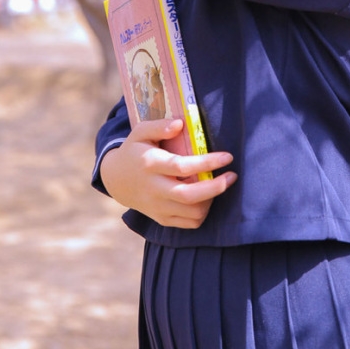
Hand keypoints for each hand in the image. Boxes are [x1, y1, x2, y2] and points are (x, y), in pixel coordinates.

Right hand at [99, 118, 237, 229]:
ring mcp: (157, 207)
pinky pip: (189, 223)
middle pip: (189, 196)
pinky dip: (203, 212)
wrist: (117, 180)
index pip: (182, 166)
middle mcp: (153, 189)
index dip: (208, 163)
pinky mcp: (161, 219)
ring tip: (218, 184)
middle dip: (216, 187)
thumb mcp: (140, 132)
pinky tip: (207, 197)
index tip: (228, 157)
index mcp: (150, 165)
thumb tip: (180, 124)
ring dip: (211, 200)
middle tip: (232, 176)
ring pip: (192, 212)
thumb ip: (159, 126)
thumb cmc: (135, 151)